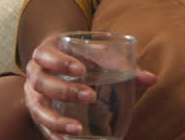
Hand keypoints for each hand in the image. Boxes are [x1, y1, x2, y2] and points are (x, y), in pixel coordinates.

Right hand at [23, 35, 156, 139]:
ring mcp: (33, 95)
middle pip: (42, 82)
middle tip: (90, 96)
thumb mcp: (95, 53)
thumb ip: (119, 63)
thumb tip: (151, 79)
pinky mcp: (38, 112)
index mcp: (46, 53)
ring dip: (56, 120)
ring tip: (76, 129)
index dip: (61, 62)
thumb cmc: (79, 55)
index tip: (81, 70)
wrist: (57, 59)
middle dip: (65, 90)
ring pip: (38, 108)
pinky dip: (52, 134)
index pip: (47, 55)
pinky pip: (40, 126)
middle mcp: (35, 73)